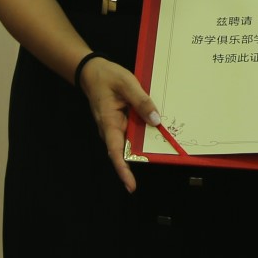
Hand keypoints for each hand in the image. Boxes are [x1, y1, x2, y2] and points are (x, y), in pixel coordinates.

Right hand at [78, 56, 161, 192]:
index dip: (123, 170)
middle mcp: (110, 130)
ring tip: (164, 146)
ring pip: (130, 142)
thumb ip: (141, 101)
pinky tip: (157, 132)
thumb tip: (155, 120)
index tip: (131, 185)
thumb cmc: (106, 77)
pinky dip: (143, 134)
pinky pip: (132, 133)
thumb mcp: (126, 83)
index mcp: (108, 122)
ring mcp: (115, 128)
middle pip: (125, 151)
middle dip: (141, 159)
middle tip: (162, 159)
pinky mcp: (120, 123)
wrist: (92, 71)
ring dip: (145, 146)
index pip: (115, 152)